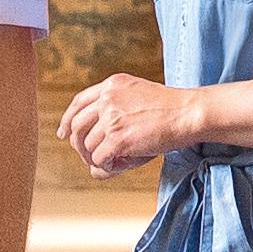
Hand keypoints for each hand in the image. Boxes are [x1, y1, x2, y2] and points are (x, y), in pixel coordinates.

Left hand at [57, 73, 197, 175]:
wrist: (189, 113)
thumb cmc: (171, 109)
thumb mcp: (139, 95)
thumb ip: (117, 108)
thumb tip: (97, 135)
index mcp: (112, 85)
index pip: (79, 102)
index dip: (67, 120)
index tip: (63, 134)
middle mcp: (108, 98)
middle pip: (76, 126)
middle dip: (78, 145)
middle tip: (89, 157)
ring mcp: (111, 117)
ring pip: (87, 146)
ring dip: (97, 159)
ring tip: (116, 161)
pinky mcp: (118, 138)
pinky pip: (99, 159)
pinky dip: (107, 167)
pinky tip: (120, 165)